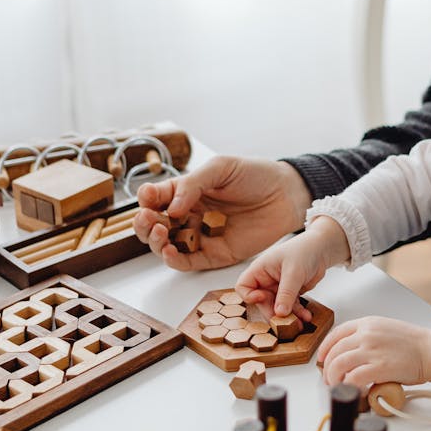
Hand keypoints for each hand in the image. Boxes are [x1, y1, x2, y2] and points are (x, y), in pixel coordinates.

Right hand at [134, 156, 310, 270]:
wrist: (286, 194)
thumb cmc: (255, 175)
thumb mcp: (221, 168)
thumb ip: (193, 184)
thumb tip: (171, 208)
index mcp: (185, 192)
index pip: (155, 198)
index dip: (146, 200)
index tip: (149, 199)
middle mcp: (189, 215)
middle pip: (153, 225)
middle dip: (144, 224)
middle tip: (148, 220)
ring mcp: (200, 236)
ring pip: (165, 246)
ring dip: (155, 243)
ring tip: (159, 234)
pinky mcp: (215, 255)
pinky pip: (189, 262)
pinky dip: (174, 261)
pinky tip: (169, 253)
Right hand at [235, 218, 348, 318]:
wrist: (322, 249)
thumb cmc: (304, 251)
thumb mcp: (294, 273)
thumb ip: (286, 294)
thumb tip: (279, 313)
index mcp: (260, 270)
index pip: (243, 287)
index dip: (250, 297)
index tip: (263, 299)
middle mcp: (266, 280)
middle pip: (262, 302)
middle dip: (273, 313)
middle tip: (285, 323)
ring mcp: (278, 287)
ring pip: (277, 308)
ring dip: (288, 317)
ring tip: (299, 324)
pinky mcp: (290, 293)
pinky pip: (290, 307)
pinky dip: (298, 313)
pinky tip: (306, 316)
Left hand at [315, 316, 430, 387]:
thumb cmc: (414, 344)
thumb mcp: (386, 330)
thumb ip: (367, 337)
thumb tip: (352, 353)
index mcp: (368, 324)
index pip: (336, 333)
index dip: (325, 347)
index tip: (322, 358)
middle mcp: (366, 334)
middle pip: (334, 351)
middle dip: (328, 368)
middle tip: (330, 379)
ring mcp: (371, 350)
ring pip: (338, 364)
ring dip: (334, 378)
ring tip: (338, 386)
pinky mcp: (378, 367)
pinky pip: (353, 378)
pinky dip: (350, 387)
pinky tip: (356, 391)